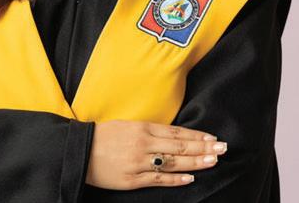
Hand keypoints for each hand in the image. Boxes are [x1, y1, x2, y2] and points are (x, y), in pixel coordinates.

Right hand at [86, 119, 227, 189]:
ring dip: (196, 162)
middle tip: (223, 148)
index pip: (176, 132)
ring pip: (173, 162)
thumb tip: (172, 135)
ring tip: (213, 161)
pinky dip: (175, 179)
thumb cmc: (103, 136)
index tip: (212, 137)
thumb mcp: (126, 125)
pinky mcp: (133, 179)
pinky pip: (158, 179)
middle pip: (179, 146)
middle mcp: (143, 143)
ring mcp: (139, 162)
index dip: (195, 135)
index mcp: (141, 128)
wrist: (81, 150)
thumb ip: (148, 130)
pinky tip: (190, 178)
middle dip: (203, 148)